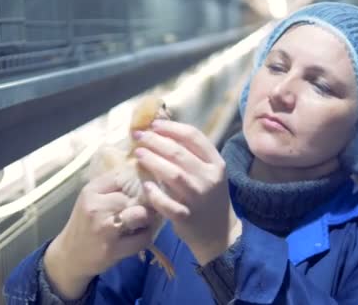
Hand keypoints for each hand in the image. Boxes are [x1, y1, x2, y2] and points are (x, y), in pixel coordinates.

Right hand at [44, 172, 155, 298]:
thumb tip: (143, 172)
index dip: (137, 181)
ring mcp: (105, 229)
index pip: (123, 176)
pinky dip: (147, 235)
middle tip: (149, 206)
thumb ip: (112, 186)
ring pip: (141, 214)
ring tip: (146, 220)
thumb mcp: (91, 199)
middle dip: (145, 201)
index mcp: (91, 191)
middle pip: (135, 196)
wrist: (68, 256)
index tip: (144, 187)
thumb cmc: (84, 224)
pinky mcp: (113, 249)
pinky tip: (141, 234)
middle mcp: (97, 208)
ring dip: (148, 218)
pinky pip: (142, 238)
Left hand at [133, 120, 241, 264]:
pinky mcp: (187, 217)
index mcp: (216, 163)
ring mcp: (198, 198)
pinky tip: (145, 185)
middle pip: (179, 153)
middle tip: (138, 136)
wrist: (219, 233)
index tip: (153, 124)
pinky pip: (167, 203)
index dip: (171, 128)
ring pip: (174, 174)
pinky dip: (155, 193)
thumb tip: (163, 131)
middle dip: (155, 141)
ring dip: (153, 161)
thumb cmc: (209, 198)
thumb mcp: (209, 173)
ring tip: (138, 154)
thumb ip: (193, 155)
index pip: (194, 137)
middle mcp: (209, 178)